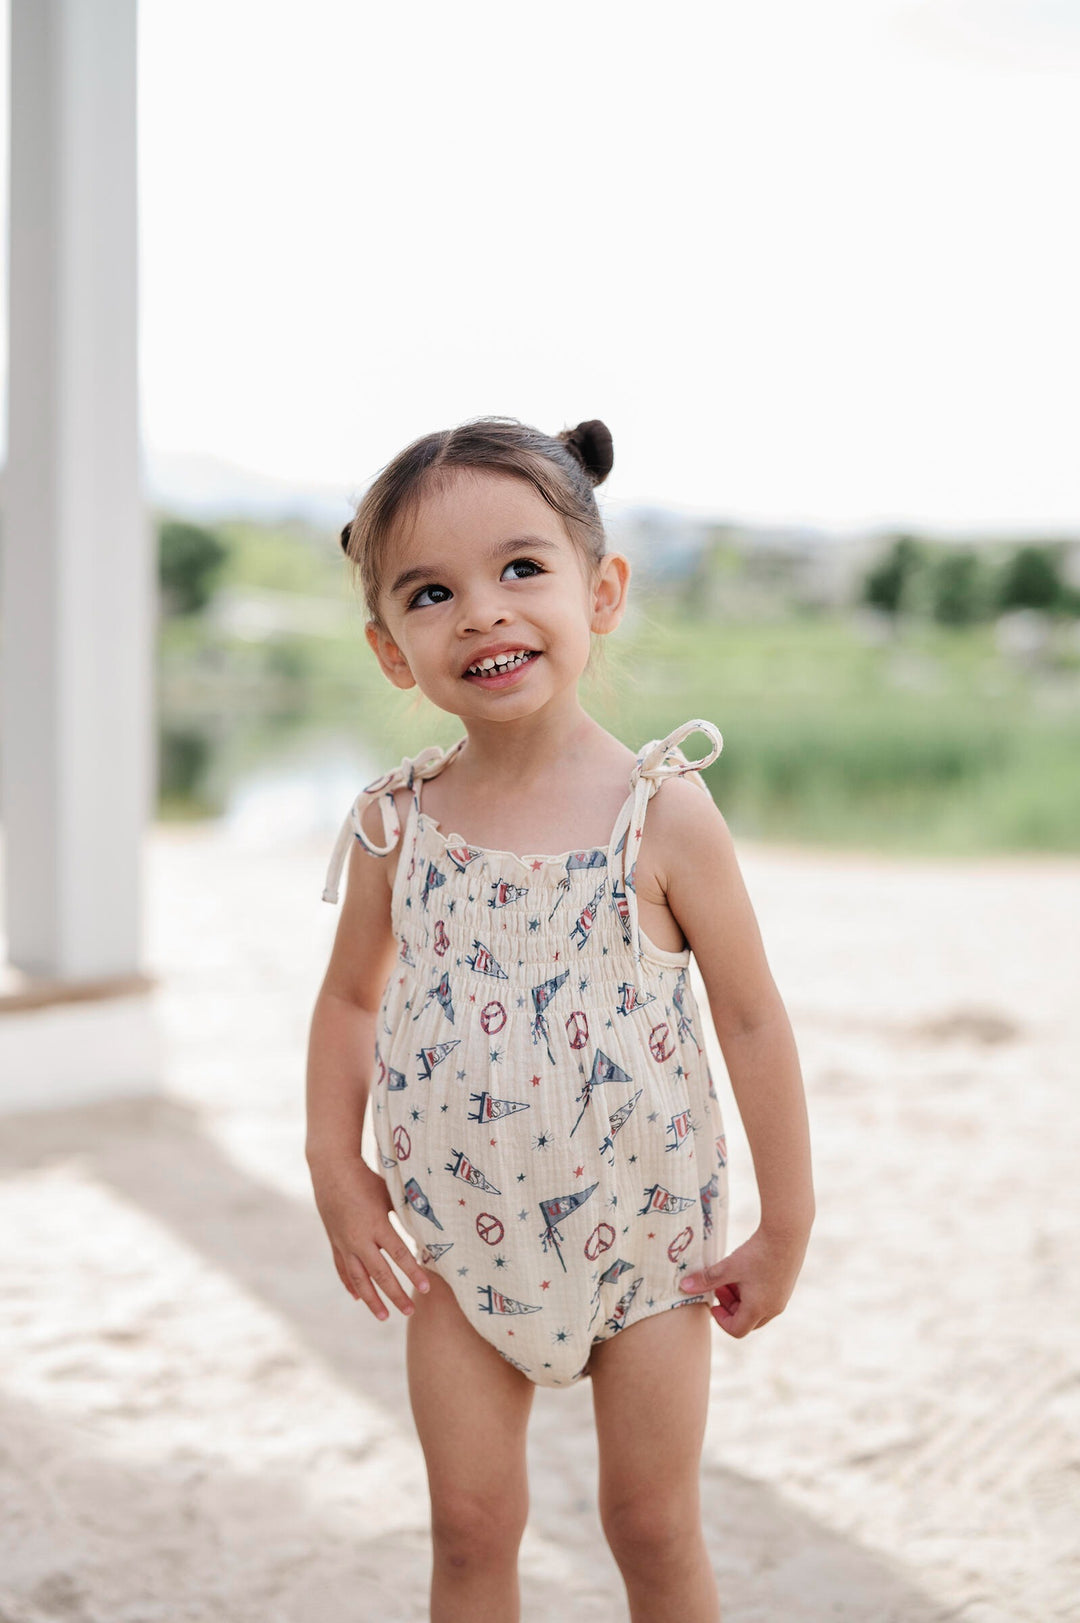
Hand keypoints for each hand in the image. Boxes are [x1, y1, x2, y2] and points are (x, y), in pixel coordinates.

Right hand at [309, 1153, 429, 1320]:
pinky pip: (343, 1269)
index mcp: (377, 1224)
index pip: (399, 1254)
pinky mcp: (335, 1243)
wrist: (331, 1171)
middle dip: (396, 1294)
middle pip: (380, 1274)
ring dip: (372, 1300)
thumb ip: (406, 1212)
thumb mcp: (389, 1193)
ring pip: (359, 1279)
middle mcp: (359, 1239)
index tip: (427, 1288)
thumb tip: (430, 1223)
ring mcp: (345, 1243)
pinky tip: (357, 1298)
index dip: (414, 1272)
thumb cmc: (366, 1179)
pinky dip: (351, 1285)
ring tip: (384, 1316)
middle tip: (410, 1311)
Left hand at [678, 1221, 810, 1337]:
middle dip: (730, 1308)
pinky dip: (753, 1291)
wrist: (787, 1233)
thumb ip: (706, 1279)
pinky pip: (766, 1298)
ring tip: (730, 1277)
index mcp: (758, 1309)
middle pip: (747, 1322)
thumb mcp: (728, 1267)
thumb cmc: (757, 1252)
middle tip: (720, 1288)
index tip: (712, 1303)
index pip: (736, 1330)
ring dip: (741, 1299)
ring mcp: (782, 1298)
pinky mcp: (786, 1286)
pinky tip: (745, 1270)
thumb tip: (683, 1287)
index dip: (720, 1320)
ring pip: (757, 1309)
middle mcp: (773, 1308)